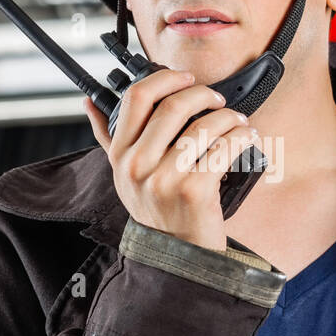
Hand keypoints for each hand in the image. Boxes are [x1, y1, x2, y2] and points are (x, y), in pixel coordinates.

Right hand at [83, 69, 259, 251]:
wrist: (176, 256)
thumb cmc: (157, 212)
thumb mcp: (125, 177)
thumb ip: (109, 139)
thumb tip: (90, 104)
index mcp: (120, 155)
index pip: (136, 98)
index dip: (165, 79)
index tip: (186, 78)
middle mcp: (137, 166)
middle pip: (173, 106)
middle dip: (204, 95)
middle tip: (218, 100)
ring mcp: (165, 179)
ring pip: (204, 126)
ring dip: (229, 117)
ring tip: (238, 122)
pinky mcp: (194, 190)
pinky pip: (225, 147)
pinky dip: (242, 137)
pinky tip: (246, 138)